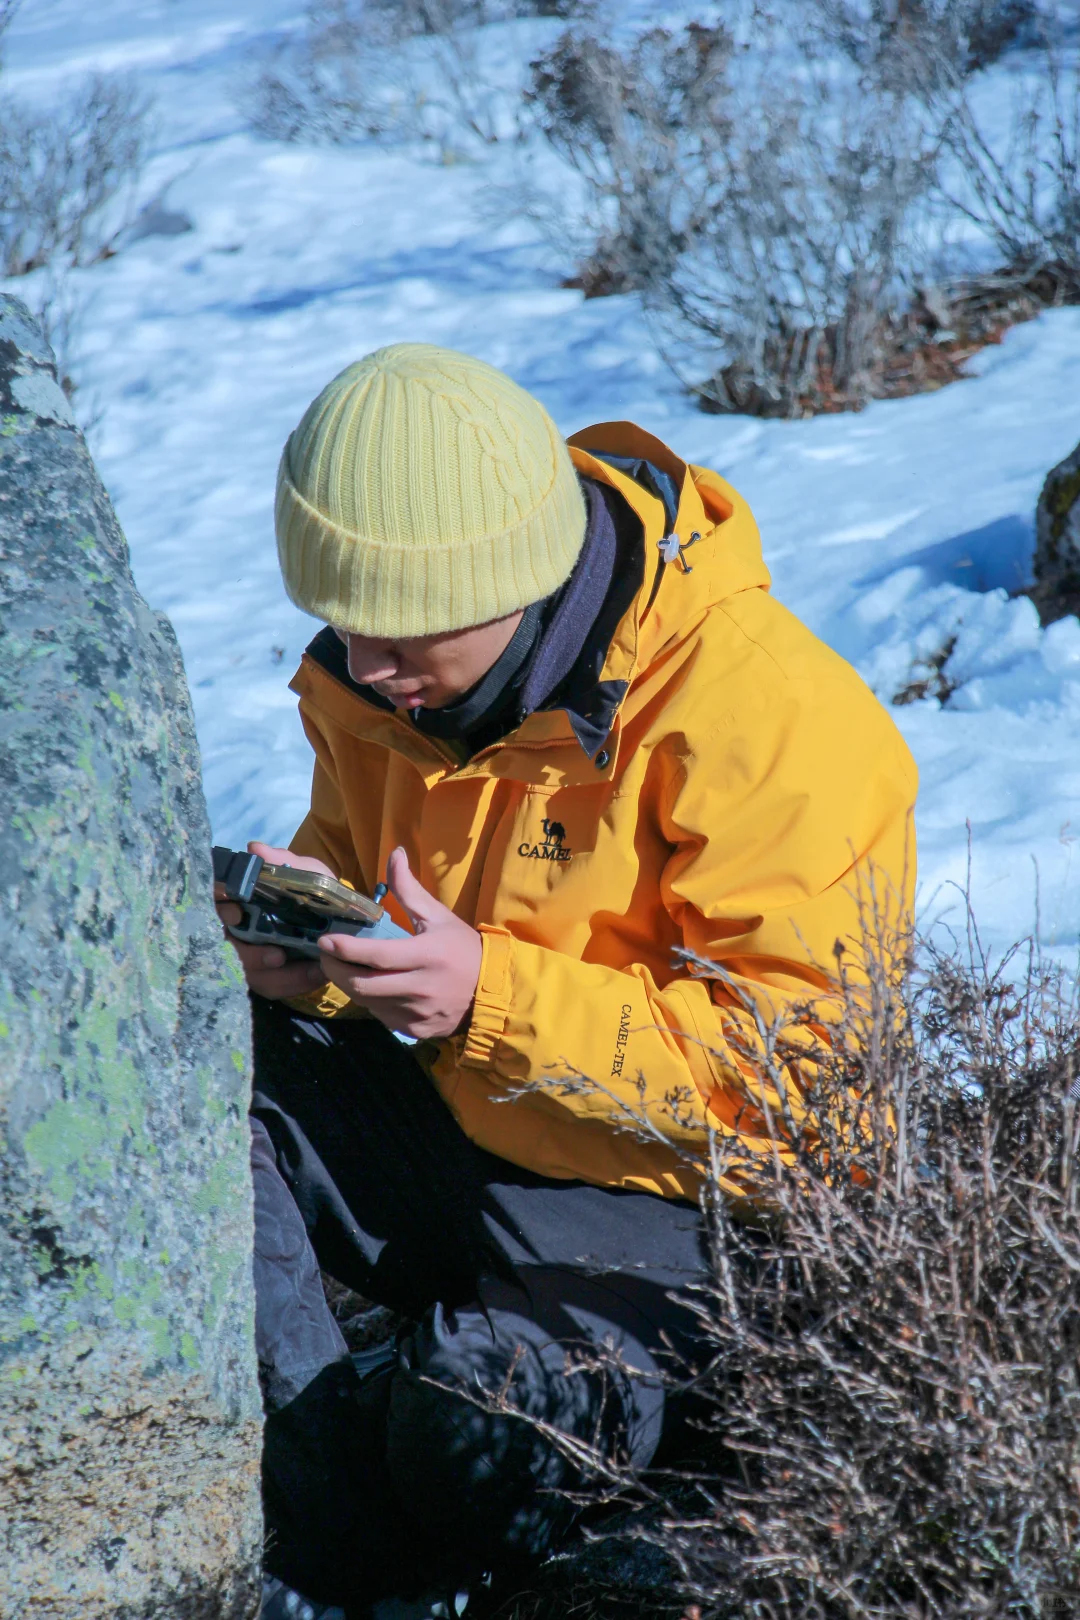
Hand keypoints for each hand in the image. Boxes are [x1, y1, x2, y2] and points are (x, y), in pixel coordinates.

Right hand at [215, 841, 333, 1000]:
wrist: (343, 922)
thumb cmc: (315, 894)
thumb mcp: (308, 874)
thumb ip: (284, 862)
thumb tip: (255, 849)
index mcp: (243, 901)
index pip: (216, 904)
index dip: (220, 908)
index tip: (236, 912)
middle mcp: (239, 929)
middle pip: (225, 946)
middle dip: (249, 954)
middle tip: (277, 956)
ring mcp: (249, 955)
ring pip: (246, 971)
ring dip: (275, 974)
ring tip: (306, 970)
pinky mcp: (264, 976)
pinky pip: (269, 985)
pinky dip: (293, 983)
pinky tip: (316, 975)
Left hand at [317, 846, 481, 1039]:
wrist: (493, 991)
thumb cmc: (463, 949)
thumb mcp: (438, 916)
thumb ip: (410, 889)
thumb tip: (394, 853)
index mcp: (426, 955)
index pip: (376, 956)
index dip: (345, 949)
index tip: (324, 940)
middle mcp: (420, 988)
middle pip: (363, 985)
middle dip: (336, 970)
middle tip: (326, 956)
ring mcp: (417, 1013)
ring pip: (368, 1002)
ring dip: (351, 985)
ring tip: (346, 968)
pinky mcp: (416, 1030)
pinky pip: (382, 1016)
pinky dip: (372, 1002)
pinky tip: (374, 987)